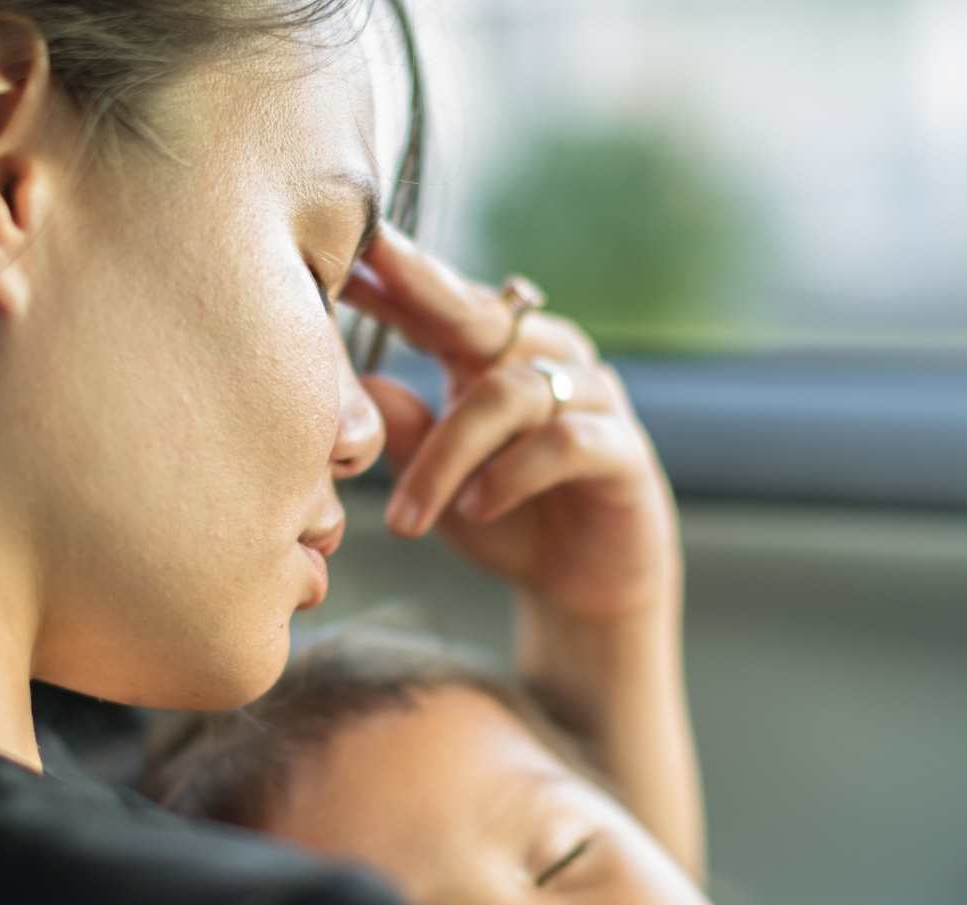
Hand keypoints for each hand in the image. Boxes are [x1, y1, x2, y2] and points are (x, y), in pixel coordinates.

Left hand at [342, 225, 679, 621]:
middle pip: (482, 313)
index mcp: (499, 357)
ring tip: (406, 516)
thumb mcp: (440, 480)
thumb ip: (407, 431)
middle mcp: (550, 360)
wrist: (582, 591)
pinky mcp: (623, 450)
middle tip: (366, 274)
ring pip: (510, 392)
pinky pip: (563, 442)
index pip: (443, 304)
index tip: (342, 249)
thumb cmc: (504, 520)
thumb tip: (356, 382)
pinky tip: (476, 507)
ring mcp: (592, 399)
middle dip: (421, 292)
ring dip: (448, 455)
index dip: (394, 276)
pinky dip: (510, 474)